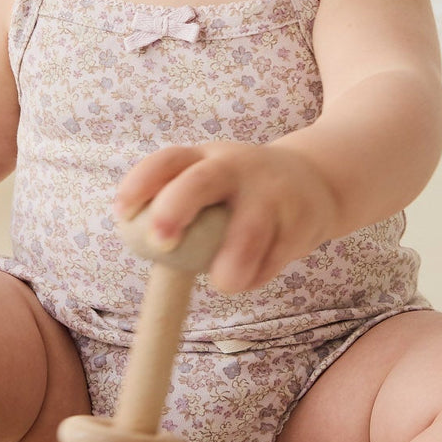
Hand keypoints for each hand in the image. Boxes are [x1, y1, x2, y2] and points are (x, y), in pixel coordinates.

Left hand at [113, 141, 337, 293]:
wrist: (318, 180)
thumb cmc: (244, 192)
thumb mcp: (212, 182)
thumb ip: (181, 207)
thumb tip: (142, 246)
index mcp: (205, 158)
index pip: (168, 160)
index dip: (141, 182)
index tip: (123, 213)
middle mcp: (236, 168)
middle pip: (202, 181)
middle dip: (176, 208)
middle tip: (161, 245)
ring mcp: (271, 193)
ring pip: (250, 227)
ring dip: (234, 258)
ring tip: (224, 283)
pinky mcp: (300, 222)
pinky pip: (275, 255)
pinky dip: (258, 274)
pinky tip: (249, 277)